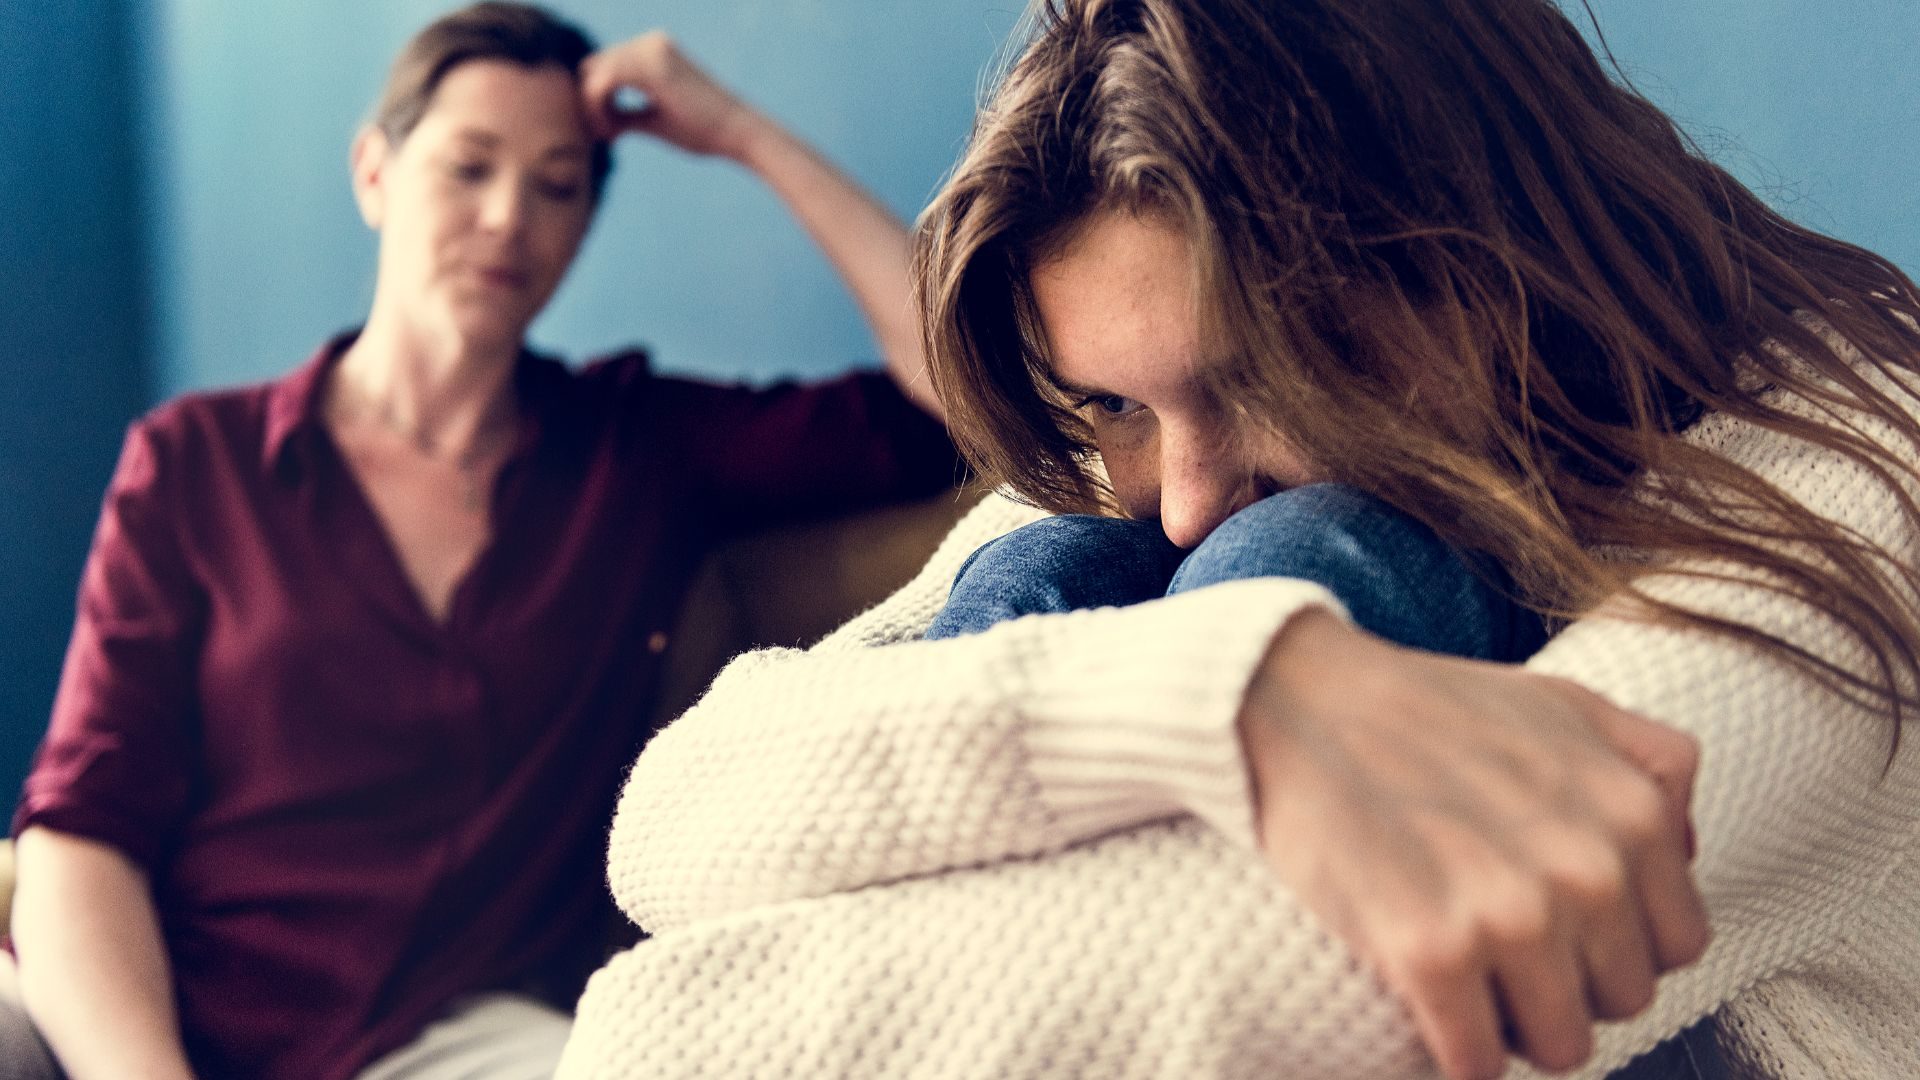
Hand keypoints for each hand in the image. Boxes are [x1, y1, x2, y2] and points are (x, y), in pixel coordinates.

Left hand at [579, 32, 761, 158]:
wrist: (739, 132)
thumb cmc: (703, 131)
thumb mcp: (654, 118)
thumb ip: (623, 112)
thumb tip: (591, 119)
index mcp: (653, 51)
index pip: (603, 66)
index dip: (595, 100)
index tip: (608, 133)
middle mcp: (651, 43)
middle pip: (593, 67)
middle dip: (590, 103)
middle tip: (606, 136)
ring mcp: (651, 49)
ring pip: (594, 73)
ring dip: (592, 108)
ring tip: (611, 136)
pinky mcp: (652, 65)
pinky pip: (603, 82)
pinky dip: (598, 108)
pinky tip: (614, 134)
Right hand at [1240, 609, 1708, 1079]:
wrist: (1298, 698)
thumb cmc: (1425, 704)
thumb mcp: (1566, 702)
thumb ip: (1653, 763)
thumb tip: (1684, 850)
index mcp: (1632, 815)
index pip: (1676, 944)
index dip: (1615, 940)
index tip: (1562, 927)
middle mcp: (1587, 871)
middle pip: (1619, 1001)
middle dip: (1566, 982)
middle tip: (1502, 946)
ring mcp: (1510, 916)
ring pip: (1559, 1046)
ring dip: (1512, 1024)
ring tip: (1467, 978)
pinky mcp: (1432, 955)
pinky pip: (1476, 1064)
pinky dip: (1455, 1051)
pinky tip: (1428, 1004)